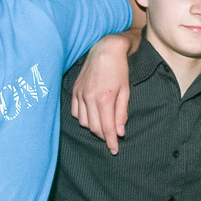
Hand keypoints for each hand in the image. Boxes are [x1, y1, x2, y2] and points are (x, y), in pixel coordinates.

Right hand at [70, 34, 132, 153]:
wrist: (105, 49)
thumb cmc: (119, 70)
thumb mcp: (125, 92)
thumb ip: (122, 113)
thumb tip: (120, 132)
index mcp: (104, 98)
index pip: (106, 128)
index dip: (111, 142)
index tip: (114, 150)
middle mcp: (89, 98)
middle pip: (94, 128)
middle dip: (104, 136)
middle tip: (112, 138)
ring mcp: (80, 94)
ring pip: (84, 122)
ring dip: (93, 128)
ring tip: (103, 125)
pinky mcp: (74, 91)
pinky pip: (76, 113)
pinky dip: (83, 118)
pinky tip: (91, 116)